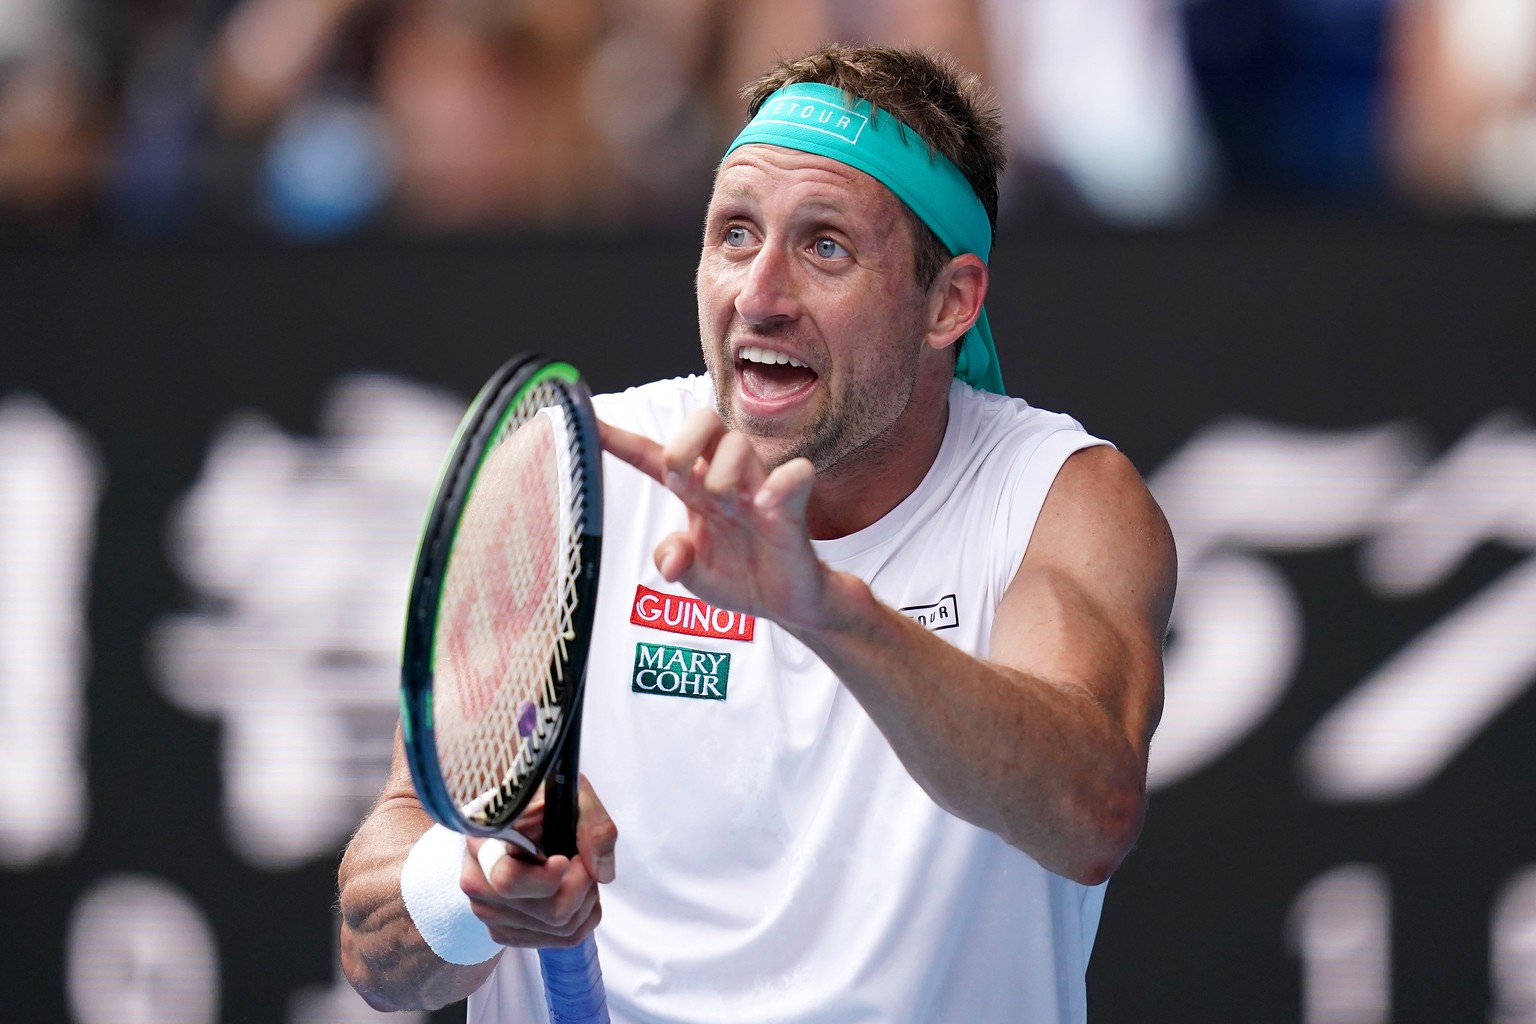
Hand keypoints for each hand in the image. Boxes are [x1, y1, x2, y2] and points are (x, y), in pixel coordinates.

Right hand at [460, 777, 616, 948]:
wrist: (523, 819)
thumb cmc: (543, 802)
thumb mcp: (571, 793)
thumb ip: (591, 823)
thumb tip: (601, 873)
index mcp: (483, 843)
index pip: (509, 880)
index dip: (547, 878)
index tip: (567, 859)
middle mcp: (478, 883)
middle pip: (549, 911)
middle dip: (583, 885)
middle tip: (583, 860)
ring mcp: (489, 913)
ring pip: (560, 928)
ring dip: (586, 900)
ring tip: (578, 871)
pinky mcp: (506, 933)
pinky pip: (562, 940)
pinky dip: (582, 916)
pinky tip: (574, 891)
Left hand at [601, 410, 827, 629]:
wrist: (786, 602)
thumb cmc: (739, 576)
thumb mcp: (695, 577)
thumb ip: (674, 562)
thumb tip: (671, 559)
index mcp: (694, 491)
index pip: (652, 455)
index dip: (620, 439)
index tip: (589, 425)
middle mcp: (725, 479)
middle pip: (703, 421)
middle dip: (682, 445)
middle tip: (680, 484)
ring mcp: (759, 488)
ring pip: (738, 443)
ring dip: (722, 476)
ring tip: (730, 512)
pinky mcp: (793, 505)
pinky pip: (796, 473)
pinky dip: (778, 486)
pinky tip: (764, 507)